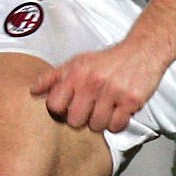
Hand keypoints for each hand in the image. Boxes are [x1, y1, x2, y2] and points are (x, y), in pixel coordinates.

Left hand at [30, 45, 160, 133]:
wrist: (142, 50)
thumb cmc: (107, 60)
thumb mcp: (77, 62)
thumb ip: (54, 77)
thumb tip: (33, 91)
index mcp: (76, 73)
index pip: (54, 105)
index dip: (60, 110)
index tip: (68, 107)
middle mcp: (93, 82)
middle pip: (74, 120)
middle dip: (81, 118)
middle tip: (89, 110)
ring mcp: (113, 92)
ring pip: (96, 125)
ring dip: (100, 122)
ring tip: (105, 110)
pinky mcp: (131, 100)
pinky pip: (117, 125)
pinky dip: (117, 123)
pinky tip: (118, 113)